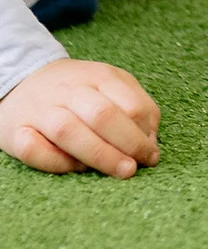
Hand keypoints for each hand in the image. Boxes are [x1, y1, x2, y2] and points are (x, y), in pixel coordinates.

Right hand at [0, 58, 160, 176]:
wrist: (23, 79)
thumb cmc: (78, 89)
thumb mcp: (111, 85)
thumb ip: (136, 106)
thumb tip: (151, 142)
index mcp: (99, 77)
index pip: (130, 103)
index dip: (144, 132)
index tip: (151, 154)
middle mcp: (70, 91)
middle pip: (102, 116)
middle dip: (126, 144)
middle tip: (136, 167)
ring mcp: (41, 110)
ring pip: (68, 131)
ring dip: (98, 155)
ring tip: (118, 171)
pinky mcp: (15, 131)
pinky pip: (33, 150)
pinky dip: (56, 163)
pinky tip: (76, 169)